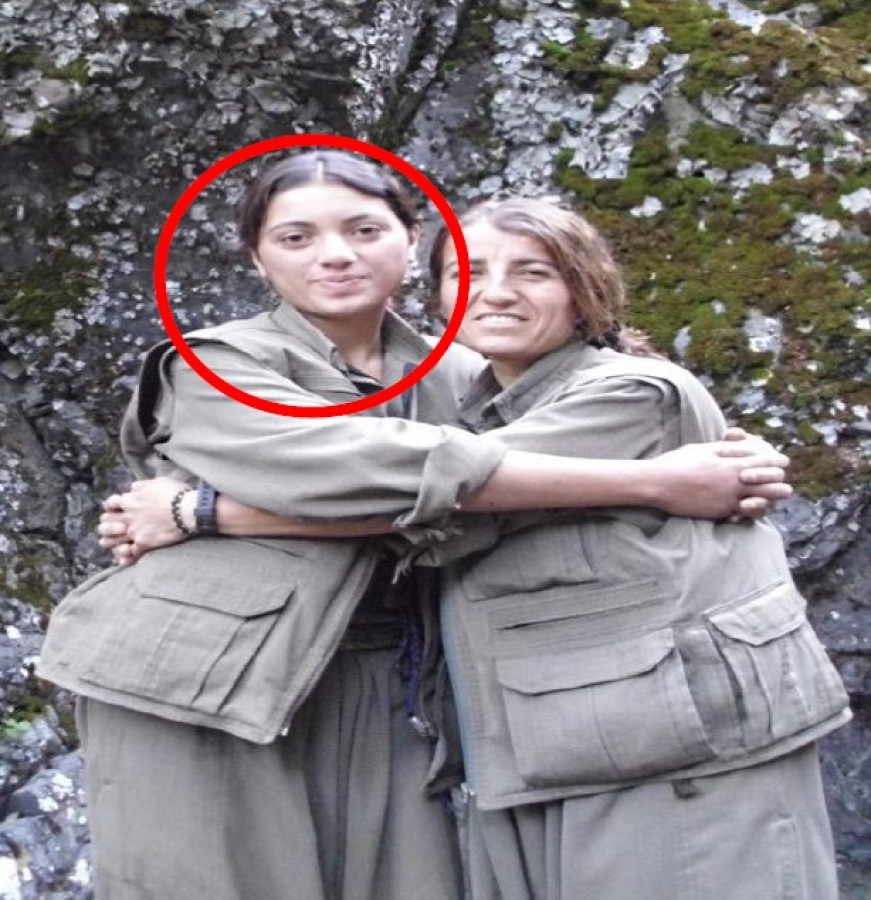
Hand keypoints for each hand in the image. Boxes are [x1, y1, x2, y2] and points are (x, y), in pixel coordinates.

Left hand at [97, 476, 192, 563]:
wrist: (188, 510)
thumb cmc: (176, 494)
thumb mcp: (158, 482)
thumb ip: (141, 486)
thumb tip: (133, 488)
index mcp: (130, 500)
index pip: (110, 504)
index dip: (111, 508)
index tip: (117, 510)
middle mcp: (128, 516)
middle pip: (105, 523)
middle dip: (107, 525)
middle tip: (115, 528)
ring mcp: (134, 531)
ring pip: (111, 540)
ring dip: (112, 543)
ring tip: (117, 544)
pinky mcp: (143, 543)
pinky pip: (129, 554)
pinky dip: (126, 558)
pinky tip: (125, 560)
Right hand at [652, 439, 790, 519]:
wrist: (658, 483)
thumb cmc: (676, 462)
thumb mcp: (702, 449)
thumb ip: (724, 450)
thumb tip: (741, 447)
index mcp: (730, 462)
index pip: (762, 460)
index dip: (775, 461)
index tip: (783, 461)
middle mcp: (734, 480)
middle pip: (769, 480)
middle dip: (779, 481)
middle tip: (783, 482)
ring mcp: (728, 497)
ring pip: (762, 499)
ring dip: (771, 497)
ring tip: (777, 497)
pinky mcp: (720, 511)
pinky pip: (744, 512)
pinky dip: (751, 510)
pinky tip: (752, 508)